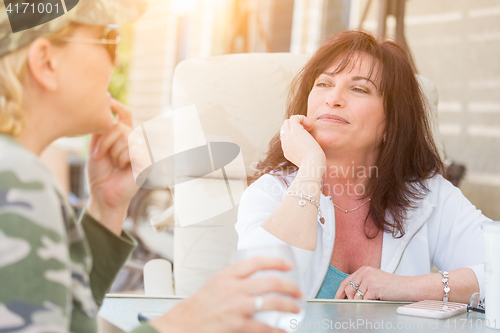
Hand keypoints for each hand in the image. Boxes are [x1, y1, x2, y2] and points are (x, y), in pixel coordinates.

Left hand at [86, 97, 138, 234]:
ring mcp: (143, 150)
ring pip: (126, 137)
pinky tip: (123, 169)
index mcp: (124, 136)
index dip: (118, 107)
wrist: (102, 194)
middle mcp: (135, 141)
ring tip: (113, 165)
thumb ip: (102, 127)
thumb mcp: (96, 145)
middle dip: (105, 141)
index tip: (109, 100)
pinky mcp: (147, 160)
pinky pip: (132, 150)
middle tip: (99, 155)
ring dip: (113, 152)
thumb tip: (107, 100)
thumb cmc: (100, 173)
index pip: (125, 115)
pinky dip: (122, 160)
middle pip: (120, 126)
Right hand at [151, 257, 302, 332]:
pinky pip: (263, 326)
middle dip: (289, 286)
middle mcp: (233, 288)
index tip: (288, 266)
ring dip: (288, 306)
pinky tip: (282, 330)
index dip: (275, 262)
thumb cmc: (198, 308)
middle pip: (270, 281)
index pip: (256, 262)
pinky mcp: (237, 325)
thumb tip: (255, 280)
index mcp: (227, 276)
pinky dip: (276, 329)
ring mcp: (236, 306)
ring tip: (295, 309)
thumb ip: (234, 280)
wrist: (182, 325)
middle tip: (298, 291)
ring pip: (272, 302)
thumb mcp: (215, 284)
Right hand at [280, 115, 325, 167]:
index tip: (306, 139)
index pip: (286, 138)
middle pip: (284, 128)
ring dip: (298, 122)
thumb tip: (310, 150)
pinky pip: (294, 117)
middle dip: (295, 127)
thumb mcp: (308, 161)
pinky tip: (310, 126)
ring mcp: (288, 137)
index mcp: (287, 151)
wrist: (312, 165)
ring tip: (309, 128)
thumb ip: (306, 155)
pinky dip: (302, 118)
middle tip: (307, 132)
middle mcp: (285, 144)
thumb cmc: (314, 165)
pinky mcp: (295, 130)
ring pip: (287, 122)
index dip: (295, 135)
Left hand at [334, 266, 410, 300]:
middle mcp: (365, 272)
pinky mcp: (374, 288)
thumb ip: (362, 284)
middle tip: (353, 305)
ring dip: (362, 302)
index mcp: (364, 269)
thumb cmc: (392, 286)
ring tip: (372, 300)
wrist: (407, 287)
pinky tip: (378, 300)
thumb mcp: (374, 280)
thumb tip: (348, 296)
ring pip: (356, 297)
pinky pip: (365, 301)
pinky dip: (369, 304)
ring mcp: (369, 279)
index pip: (346, 281)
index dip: (340, 292)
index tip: (336, 299)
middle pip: (348, 289)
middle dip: (350, 300)